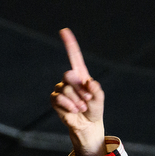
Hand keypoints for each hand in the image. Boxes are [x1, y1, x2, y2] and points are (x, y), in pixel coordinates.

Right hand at [50, 28, 106, 155]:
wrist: (87, 125)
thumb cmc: (94, 110)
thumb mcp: (99, 100)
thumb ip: (96, 90)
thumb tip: (88, 82)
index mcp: (81, 74)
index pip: (74, 56)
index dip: (69, 43)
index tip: (64, 30)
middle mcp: (69, 79)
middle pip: (69, 75)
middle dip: (80, 89)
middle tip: (87, 100)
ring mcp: (61, 88)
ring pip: (66, 89)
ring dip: (77, 101)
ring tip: (82, 107)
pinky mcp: (55, 99)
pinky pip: (59, 98)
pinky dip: (69, 105)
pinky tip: (74, 110)